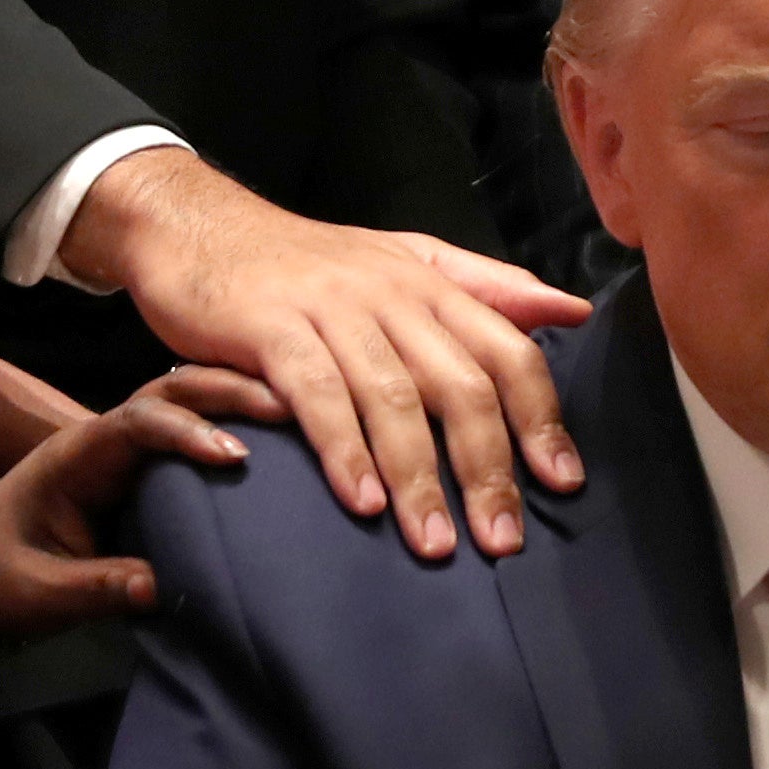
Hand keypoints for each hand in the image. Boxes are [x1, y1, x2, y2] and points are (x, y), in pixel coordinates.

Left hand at [0, 366, 271, 636]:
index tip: (236, 456)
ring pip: (187, 403)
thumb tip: (162, 588)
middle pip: (171, 390)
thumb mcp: (35, 592)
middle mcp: (105, 440)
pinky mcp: (143, 471)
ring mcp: (126, 451)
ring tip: (304, 414)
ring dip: (239, 401)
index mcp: (76, 457)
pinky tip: (284, 442)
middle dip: (228, 392)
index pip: (136, 423)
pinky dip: (235, 427)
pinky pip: (192, 435)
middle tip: (294, 408)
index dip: (187, 432)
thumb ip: (93, 589)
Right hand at [68, 149, 584, 560]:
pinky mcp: (270, 326)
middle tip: (502, 541)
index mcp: (432, 284)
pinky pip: (317, 393)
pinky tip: (362, 502)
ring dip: (419, 478)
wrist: (195, 224)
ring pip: (393, 398)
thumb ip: (486, 287)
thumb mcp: (404, 260)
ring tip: (436, 544)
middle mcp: (392, 294)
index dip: (540, 418)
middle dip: (487, 469)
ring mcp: (331, 308)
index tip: (562, 484)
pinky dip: (343, 450)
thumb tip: (572, 311)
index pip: (508, 351)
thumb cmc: (307, 263)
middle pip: (460, 386)